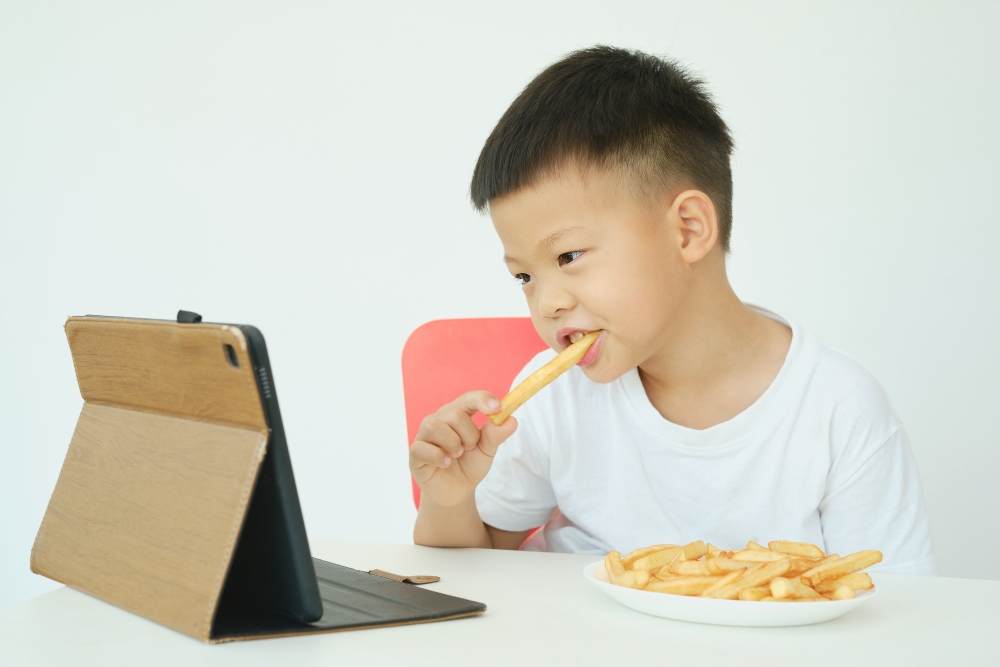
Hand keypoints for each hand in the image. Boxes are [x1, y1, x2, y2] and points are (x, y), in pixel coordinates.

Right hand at [408, 391, 517, 507]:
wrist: (456, 492)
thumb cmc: (470, 465)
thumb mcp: (486, 451)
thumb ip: (495, 435)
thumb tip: (511, 420)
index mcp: (458, 414)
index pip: (469, 398)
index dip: (483, 399)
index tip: (497, 409)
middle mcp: (439, 419)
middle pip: (455, 415)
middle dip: (469, 435)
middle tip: (469, 448)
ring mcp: (424, 435)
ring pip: (436, 427)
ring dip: (453, 444)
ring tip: (457, 455)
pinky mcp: (415, 453)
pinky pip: (422, 448)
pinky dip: (439, 457)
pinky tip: (446, 464)